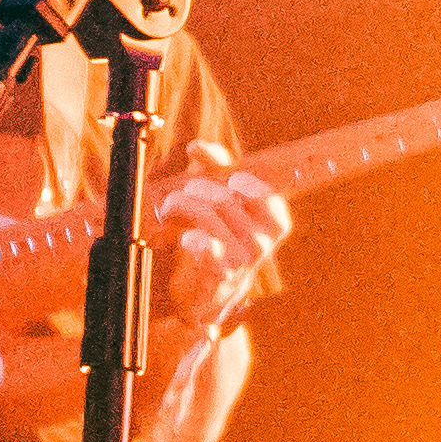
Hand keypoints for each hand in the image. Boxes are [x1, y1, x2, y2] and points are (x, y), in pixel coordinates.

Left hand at [148, 153, 288, 338]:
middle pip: (225, 199)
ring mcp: (240, 261)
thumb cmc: (216, 240)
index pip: (266, 196)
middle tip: (180, 195)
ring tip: (168, 209)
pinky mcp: (217, 276)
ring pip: (210, 216)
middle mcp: (261, 244)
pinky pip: (210, 250)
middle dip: (195, 189)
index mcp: (272, 226)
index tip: (226, 181)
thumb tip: (198, 147)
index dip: (243, 183)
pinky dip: (197, 240)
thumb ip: (214, 172)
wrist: (206, 294)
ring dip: (181, 205)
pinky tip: (188, 238)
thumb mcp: (220, 204)